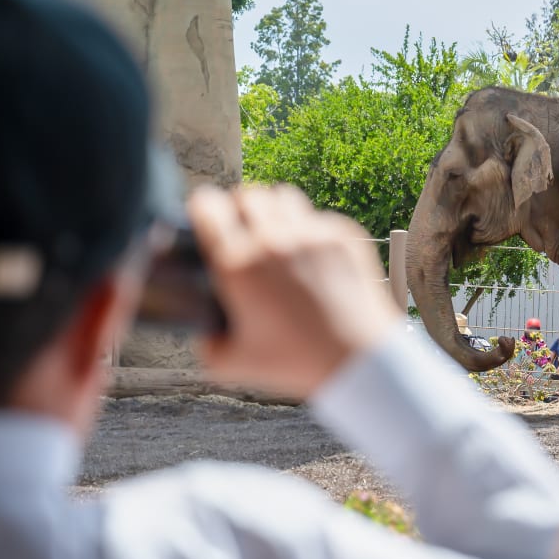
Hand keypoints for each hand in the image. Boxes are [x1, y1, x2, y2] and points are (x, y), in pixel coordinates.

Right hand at [186, 185, 399, 399]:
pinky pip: (316, 216)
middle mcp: (274, 241)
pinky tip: (309, 255)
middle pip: (247, 194)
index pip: (207, 206)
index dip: (201, 208)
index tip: (204, 218)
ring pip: (283, 196)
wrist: (358, 359)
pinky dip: (307, 229)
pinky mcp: (343, 234)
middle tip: (241, 229)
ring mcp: (312, 234)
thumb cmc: (295, 364)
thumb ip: (204, 341)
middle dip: (239, 208)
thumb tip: (200, 322)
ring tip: (275, 234)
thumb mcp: (229, 363)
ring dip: (273, 210)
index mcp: (238, 265)